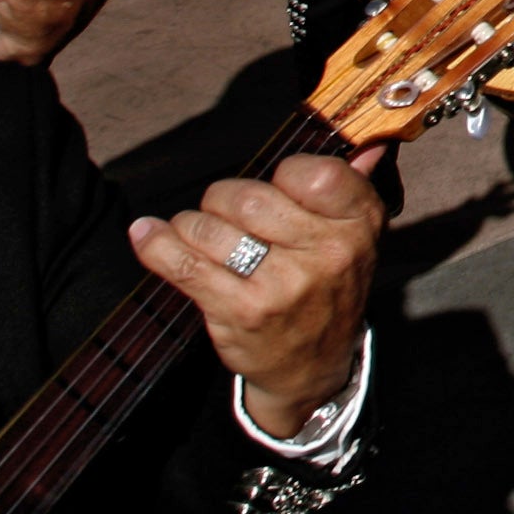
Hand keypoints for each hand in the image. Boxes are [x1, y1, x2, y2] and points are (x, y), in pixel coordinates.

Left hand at [132, 149, 386, 441]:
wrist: (312, 367)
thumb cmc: (326, 289)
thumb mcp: (353, 239)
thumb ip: (352, 187)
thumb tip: (367, 145)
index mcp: (358, 224)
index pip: (314, 172)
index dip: (285, 175)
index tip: (277, 189)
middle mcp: (327, 253)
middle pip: (248, 197)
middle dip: (223, 200)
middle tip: (225, 215)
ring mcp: (283, 284)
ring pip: (209, 226)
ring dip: (190, 226)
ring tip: (196, 236)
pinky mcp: (241, 311)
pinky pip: (184, 264)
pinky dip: (157, 244)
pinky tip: (146, 234)